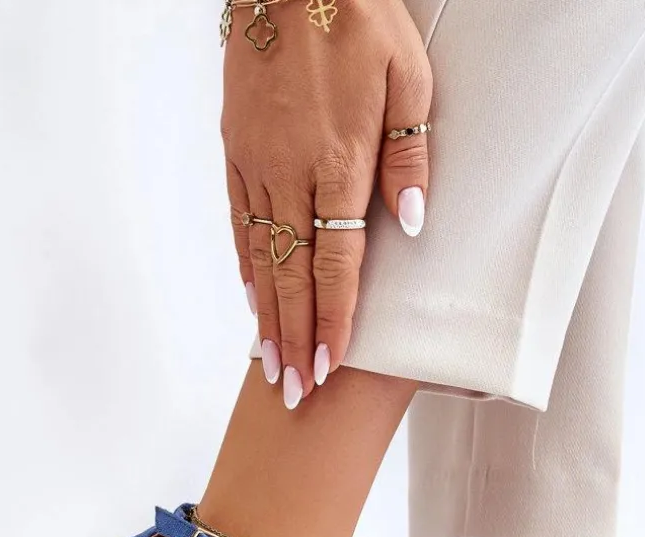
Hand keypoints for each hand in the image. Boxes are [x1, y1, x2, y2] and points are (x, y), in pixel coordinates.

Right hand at [221, 0, 431, 407]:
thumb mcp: (409, 80)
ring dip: (266, 317)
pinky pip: (238, 222)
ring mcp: (256, 165)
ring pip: (260, 258)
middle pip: (293, 276)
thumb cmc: (360, 21)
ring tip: (269, 363)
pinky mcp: (235, 151)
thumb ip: (409, 160)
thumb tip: (410, 227)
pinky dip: (245, 266)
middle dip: (295, 339)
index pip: (337, 264)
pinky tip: (250, 298)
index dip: (335, 321)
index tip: (331, 367)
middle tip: (294, 391)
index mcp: (339, 164)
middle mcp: (290, 175)